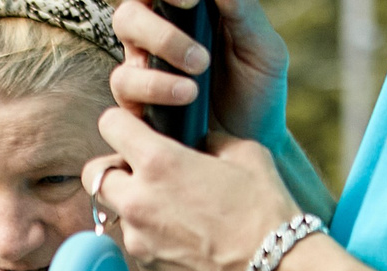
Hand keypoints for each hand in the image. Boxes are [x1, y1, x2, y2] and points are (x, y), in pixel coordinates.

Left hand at [85, 114, 300, 270]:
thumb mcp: (246, 155)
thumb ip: (209, 142)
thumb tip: (196, 144)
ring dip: (138, 207)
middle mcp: (138, 202)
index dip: (120, 123)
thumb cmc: (266, 213)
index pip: (110, 125)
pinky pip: (140, 246)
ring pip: (119, 214)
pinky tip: (190, 241)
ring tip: (179, 211)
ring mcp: (139, 242)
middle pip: (95, 175)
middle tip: (144, 172)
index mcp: (159, 163)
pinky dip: (155, 239)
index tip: (134, 130)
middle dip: (115, 169)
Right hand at [111, 0, 288, 140]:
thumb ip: (242, 11)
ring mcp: (144, 73)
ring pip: (124, 55)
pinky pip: (125, 91)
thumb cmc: (259, 88)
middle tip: (199, 56)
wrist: (256, 140)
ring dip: (159, 70)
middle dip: (159, 33)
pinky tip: (185, 98)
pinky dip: (153, 90)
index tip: (192, 1)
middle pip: (128, 17)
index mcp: (185, 14)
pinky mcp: (138, 107)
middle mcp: (157, 38)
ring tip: (195, 88)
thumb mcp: (261, 46)